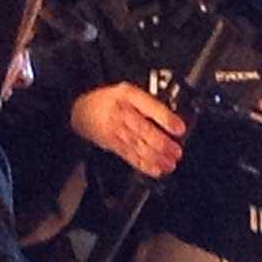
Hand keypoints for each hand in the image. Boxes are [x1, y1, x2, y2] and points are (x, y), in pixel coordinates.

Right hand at [70, 82, 185, 177]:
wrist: (82, 110)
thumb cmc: (111, 100)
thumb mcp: (129, 91)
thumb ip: (150, 103)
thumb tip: (173, 119)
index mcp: (128, 95)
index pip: (148, 105)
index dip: (165, 118)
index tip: (180, 128)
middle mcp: (122, 113)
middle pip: (142, 129)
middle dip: (161, 143)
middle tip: (176, 151)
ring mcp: (116, 130)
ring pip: (137, 145)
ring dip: (156, 157)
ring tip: (170, 164)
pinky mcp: (113, 145)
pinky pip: (130, 156)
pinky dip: (144, 165)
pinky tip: (156, 170)